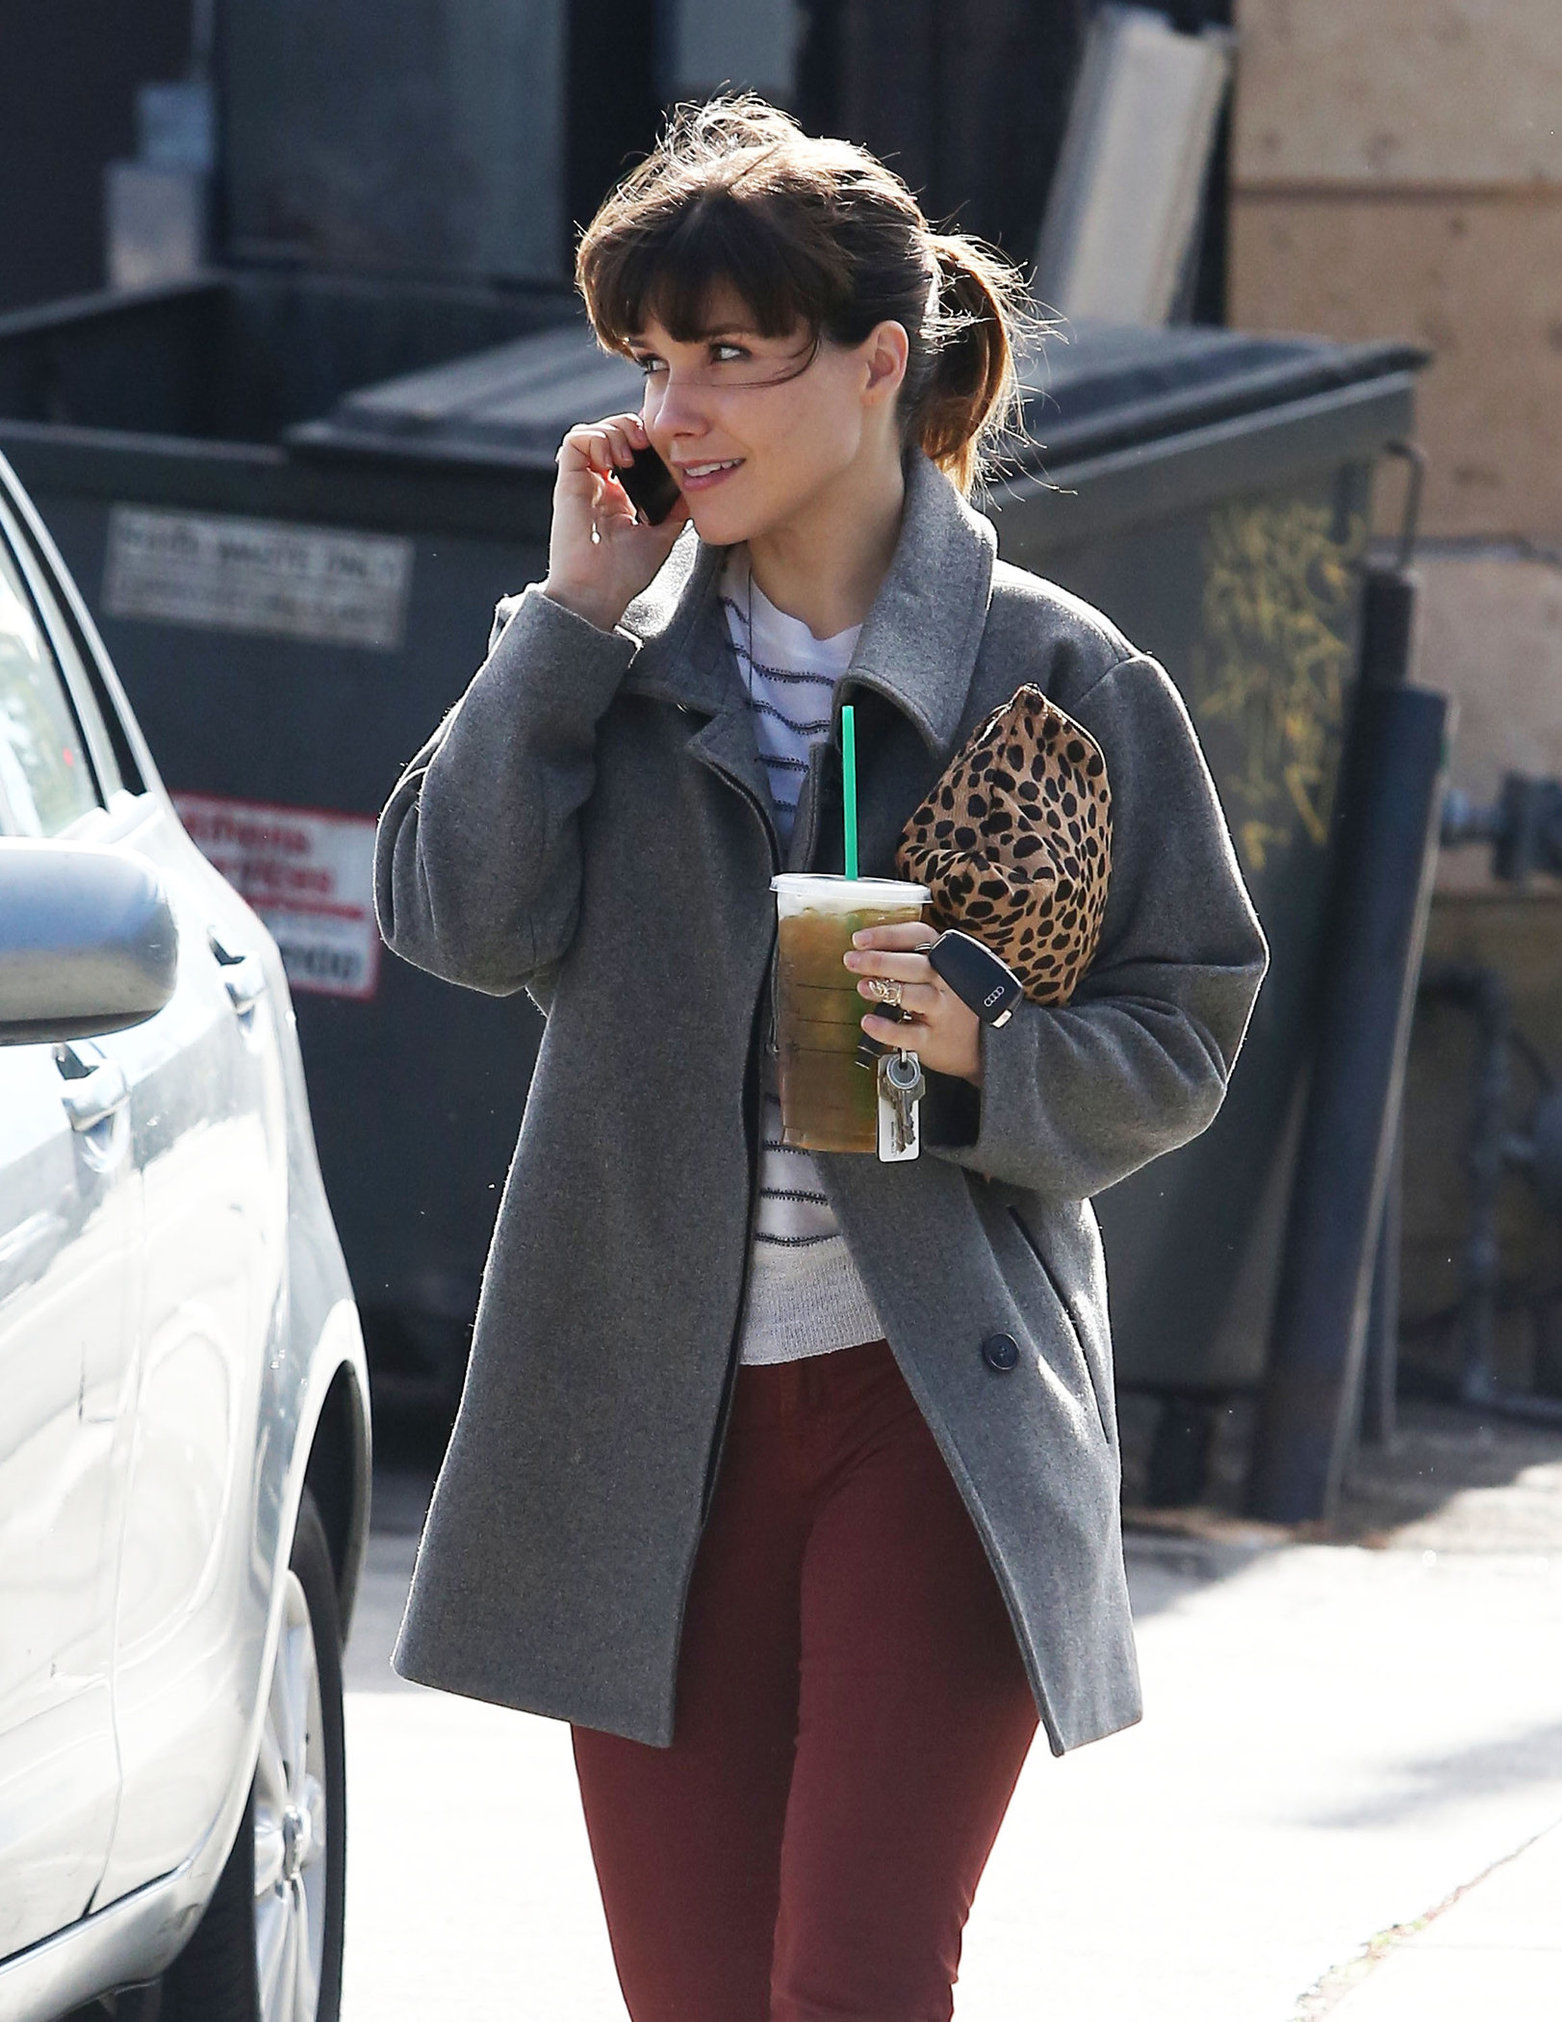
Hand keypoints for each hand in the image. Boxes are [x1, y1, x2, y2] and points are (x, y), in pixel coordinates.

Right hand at [540, 412, 690, 633]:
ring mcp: (583, 482)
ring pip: (592, 432)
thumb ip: (675, 510)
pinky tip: (612, 462)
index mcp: (619, 497)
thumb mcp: (662, 536)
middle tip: (646, 443)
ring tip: (629, 456)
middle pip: (610, 434)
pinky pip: (576, 440)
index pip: (628, 450)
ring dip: (615, 431)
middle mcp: (598, 486)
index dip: (643, 438)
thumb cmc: (625, 574)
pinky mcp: (568, 482)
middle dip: (630, 427)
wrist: (598, 592)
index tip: (662, 446)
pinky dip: (597, 439)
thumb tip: (692, 488)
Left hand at [845, 923, 982, 1084]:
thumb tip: (864, 949)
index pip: (919, 937)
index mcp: (947, 958)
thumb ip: (909, 958)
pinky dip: (887, 1029)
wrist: (979, 1043)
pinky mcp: (934, 1039)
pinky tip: (869, 1021)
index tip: (858, 939)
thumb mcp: (940, 972)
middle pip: (916, 965)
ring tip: (862, 987)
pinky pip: (910, 1034)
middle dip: (880, 961)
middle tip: (851, 960)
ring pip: (917, 996)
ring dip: (886, 989)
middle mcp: (948, 982)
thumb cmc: (949, 1000)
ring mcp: (942, 1011)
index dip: (888, 935)